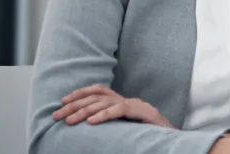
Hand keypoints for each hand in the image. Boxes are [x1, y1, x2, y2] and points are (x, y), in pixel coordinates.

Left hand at [54, 84, 170, 126]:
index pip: (99, 91)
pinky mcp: (143, 112)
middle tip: (57, 115)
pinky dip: (104, 115)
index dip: (80, 93)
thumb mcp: (125, 127)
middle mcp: (129, 101)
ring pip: (105, 102)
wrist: (172, 137)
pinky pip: (120, 110)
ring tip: (69, 121)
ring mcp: (136, 105)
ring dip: (84, 111)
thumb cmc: (148, 134)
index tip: (62, 101)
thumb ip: (111, 121)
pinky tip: (91, 122)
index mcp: (123, 103)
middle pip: (97, 96)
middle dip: (74, 105)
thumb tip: (87, 122)